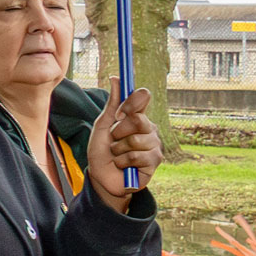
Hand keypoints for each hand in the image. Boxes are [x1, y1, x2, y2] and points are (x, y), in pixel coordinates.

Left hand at [84, 90, 160, 210]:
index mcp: (137, 116)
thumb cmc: (101, 151)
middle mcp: (149, 128)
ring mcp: (154, 144)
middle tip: (113, 140)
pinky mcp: (155, 161)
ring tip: (117, 154)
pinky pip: (136, 156)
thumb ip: (112, 104)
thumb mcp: (102, 126)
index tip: (119, 114)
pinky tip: (123, 165)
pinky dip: (122, 161)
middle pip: (138, 119)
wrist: (101, 177)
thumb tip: (116, 78)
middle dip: (118, 131)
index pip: (142, 97)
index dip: (130, 103)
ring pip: (135, 140)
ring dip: (118, 149)